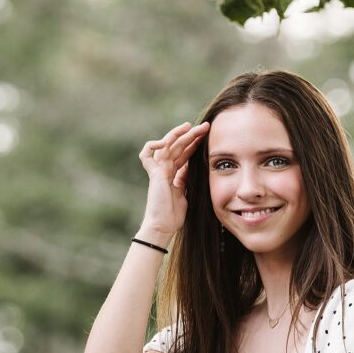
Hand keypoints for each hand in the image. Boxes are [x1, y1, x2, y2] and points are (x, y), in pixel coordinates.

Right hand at [138, 120, 209, 242]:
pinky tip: (164, 142)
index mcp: (173, 175)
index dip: (194, 143)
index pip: (184, 154)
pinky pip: (146, 155)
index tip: (207, 136)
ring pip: (167, 146)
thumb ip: (187, 179)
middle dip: (191, 135)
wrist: (164, 226)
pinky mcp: (153, 174)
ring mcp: (158, 171)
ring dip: (179, 134)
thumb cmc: (174, 216)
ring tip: (191, 126)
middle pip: (178, 146)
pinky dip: (151, 145)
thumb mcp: (187, 193)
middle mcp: (165, 170)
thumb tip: (193, 167)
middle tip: (206, 126)